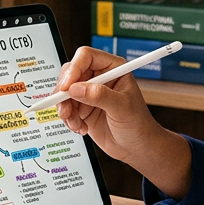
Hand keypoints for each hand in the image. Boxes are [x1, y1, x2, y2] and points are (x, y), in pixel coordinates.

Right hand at [54, 46, 190, 196]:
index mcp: (113, 68)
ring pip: (64, 92)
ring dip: (65, 109)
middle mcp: (99, 77)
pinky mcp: (82, 108)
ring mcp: (89, 93)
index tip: (67, 87)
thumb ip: (99, 96)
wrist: (137, 147)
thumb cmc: (138, 124)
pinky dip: (68, 119)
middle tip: (66, 109)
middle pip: (70, 73)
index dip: (74, 69)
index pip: (86, 57)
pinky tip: (81, 128)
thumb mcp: (122, 108)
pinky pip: (65, 107)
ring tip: (76, 123)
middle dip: (64, 92)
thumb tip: (76, 88)